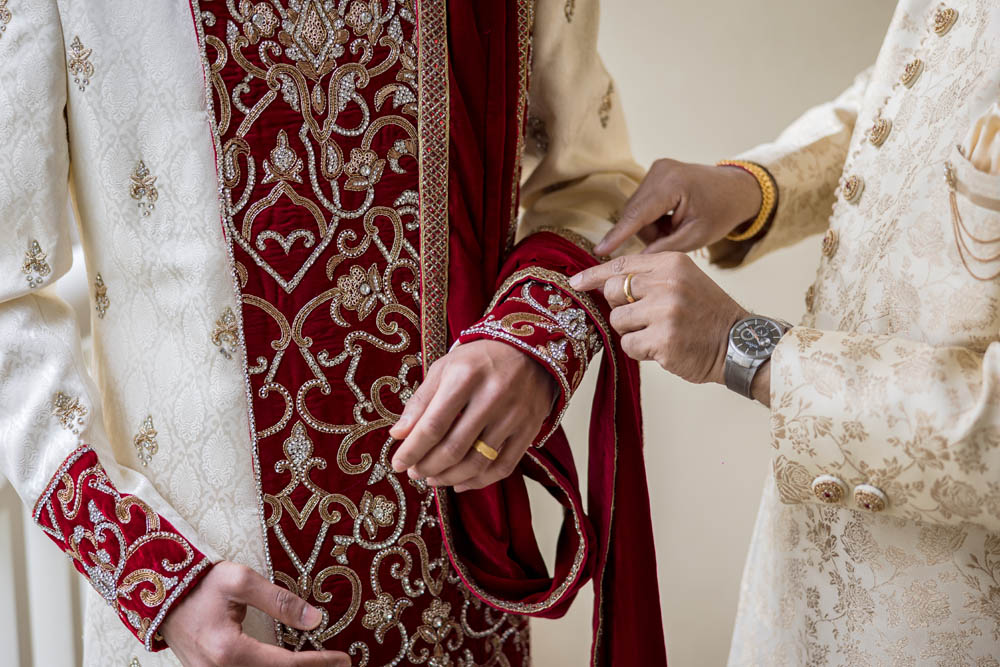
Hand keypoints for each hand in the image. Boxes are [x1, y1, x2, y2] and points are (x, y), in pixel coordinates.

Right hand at [161, 561, 350, 666]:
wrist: (158, 594)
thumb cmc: (199, 583)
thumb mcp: (240, 581)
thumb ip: (279, 600)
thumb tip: (316, 619)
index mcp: (229, 650)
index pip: (286, 665)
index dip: (318, 664)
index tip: (343, 659)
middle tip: (340, 666)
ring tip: (318, 664)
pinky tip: (290, 666)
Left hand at [388, 340, 555, 491]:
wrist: (530, 350)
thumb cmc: (479, 359)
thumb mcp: (445, 367)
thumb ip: (421, 400)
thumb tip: (398, 434)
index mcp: (466, 376)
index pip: (433, 425)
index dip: (412, 450)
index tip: (397, 463)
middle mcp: (492, 396)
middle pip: (454, 448)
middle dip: (428, 467)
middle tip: (414, 473)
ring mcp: (515, 414)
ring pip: (478, 462)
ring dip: (450, 477)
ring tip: (433, 479)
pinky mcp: (530, 428)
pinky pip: (503, 466)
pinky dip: (479, 481)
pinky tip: (461, 482)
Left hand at [570, 252, 746, 385]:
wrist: (739, 343)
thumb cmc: (706, 314)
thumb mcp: (683, 280)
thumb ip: (649, 277)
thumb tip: (603, 283)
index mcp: (671, 263)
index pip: (620, 265)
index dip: (594, 275)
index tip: (576, 282)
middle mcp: (667, 283)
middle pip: (612, 292)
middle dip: (621, 308)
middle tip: (647, 317)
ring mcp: (665, 312)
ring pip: (618, 322)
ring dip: (632, 332)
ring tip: (660, 333)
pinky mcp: (663, 340)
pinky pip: (629, 346)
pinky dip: (642, 351)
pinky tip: (664, 348)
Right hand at [594, 159, 761, 255]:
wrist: (737, 189)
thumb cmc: (721, 213)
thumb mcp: (695, 237)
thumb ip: (664, 248)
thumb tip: (636, 260)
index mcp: (673, 185)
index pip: (637, 215)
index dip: (617, 235)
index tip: (599, 250)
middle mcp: (661, 171)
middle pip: (634, 213)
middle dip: (648, 232)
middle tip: (672, 239)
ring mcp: (657, 168)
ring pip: (636, 209)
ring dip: (650, 225)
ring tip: (675, 228)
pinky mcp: (657, 171)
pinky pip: (642, 202)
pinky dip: (653, 216)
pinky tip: (672, 218)